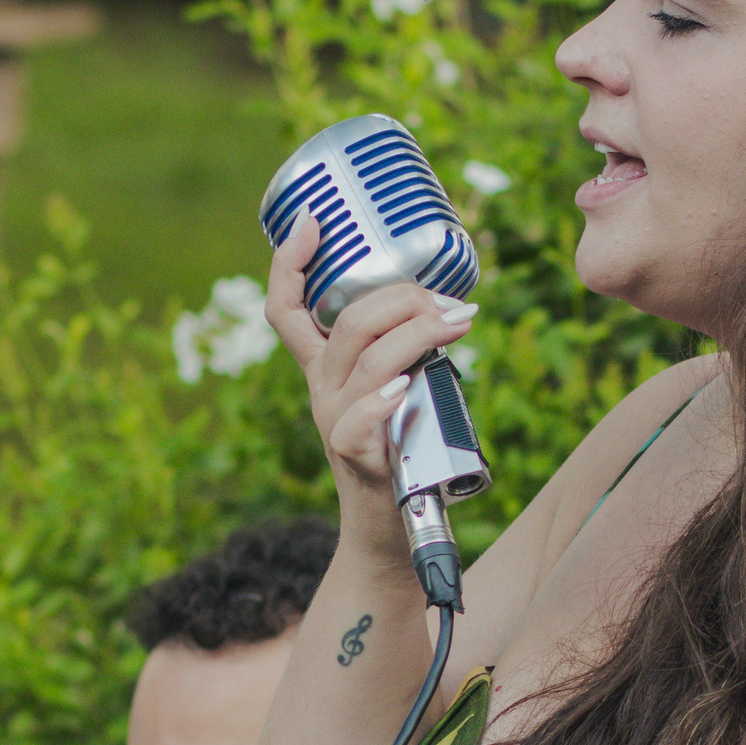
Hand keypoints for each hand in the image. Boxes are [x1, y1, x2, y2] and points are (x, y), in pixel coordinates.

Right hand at [263, 213, 476, 505]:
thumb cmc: (402, 447)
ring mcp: (333, 420)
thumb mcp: (395, 387)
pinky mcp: (354, 455)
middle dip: (402, 298)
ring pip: (366, 360)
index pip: (285, 307)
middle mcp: (321, 387)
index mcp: (323, 366)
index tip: (313, 219)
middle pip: (346, 323)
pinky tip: (407, 385)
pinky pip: (360, 419)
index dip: (290, 262)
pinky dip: (382, 399)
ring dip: (419, 333)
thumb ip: (406, 349)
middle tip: (451, 302)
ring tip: (460, 322)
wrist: (392, 526)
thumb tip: (453, 302)